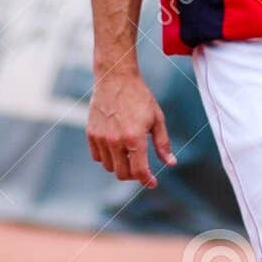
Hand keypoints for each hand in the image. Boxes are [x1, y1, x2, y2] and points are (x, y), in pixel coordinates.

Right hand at [86, 72, 175, 187]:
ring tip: (129, 155)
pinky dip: (107, 157)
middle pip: (122, 173)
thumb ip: (162, 144)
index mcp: (134, 138)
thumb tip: (171, 163)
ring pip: (109, 167)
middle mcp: (115, 140)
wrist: (115, 78)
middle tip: (141, 168)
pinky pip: (97, 156)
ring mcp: (101, 138)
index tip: (152, 183)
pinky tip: (116, 148)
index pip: (139, 171)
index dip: (147, 180)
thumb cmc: (139, 97)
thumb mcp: (157, 119)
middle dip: (134, 175)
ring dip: (120, 166)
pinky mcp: (91, 133)